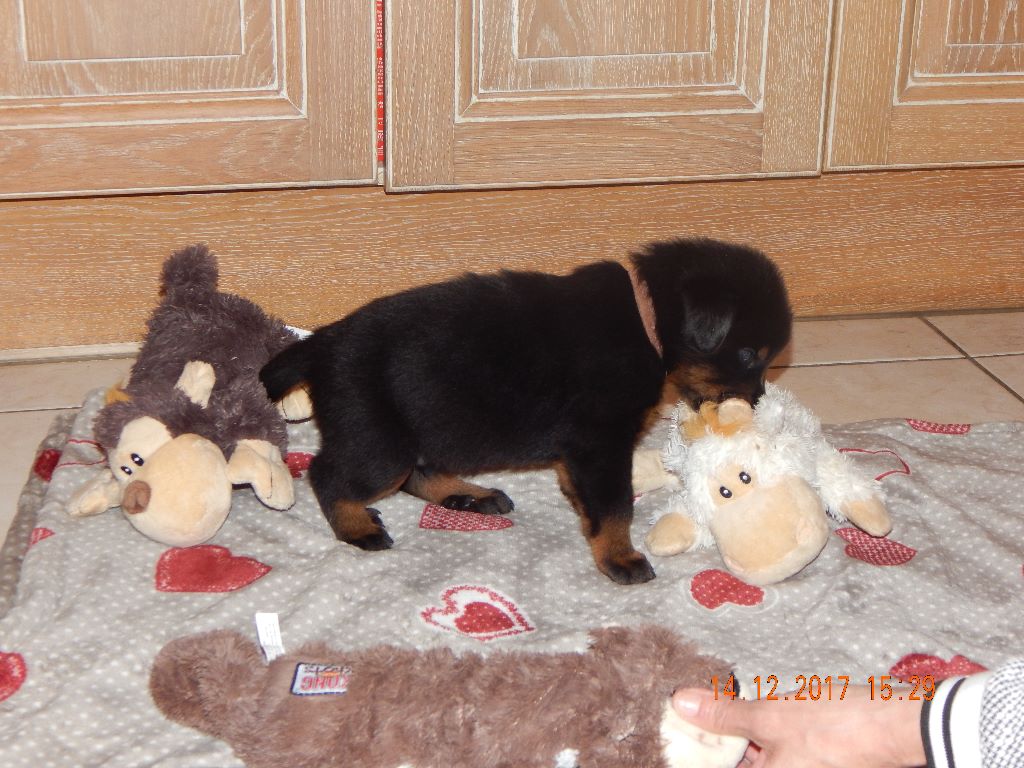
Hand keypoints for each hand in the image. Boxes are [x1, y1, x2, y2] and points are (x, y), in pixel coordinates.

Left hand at [672, 685, 926, 767]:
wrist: (896, 724)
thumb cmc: (838, 727)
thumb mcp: (771, 716)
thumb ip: (725, 715)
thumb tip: (683, 704)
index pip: (720, 767)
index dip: (700, 751)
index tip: (680, 730)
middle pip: (739, 761)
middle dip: (721, 740)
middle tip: (696, 711)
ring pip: (757, 756)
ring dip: (743, 733)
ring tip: (733, 706)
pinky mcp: (811, 761)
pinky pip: (777, 751)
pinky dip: (766, 732)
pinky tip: (768, 710)